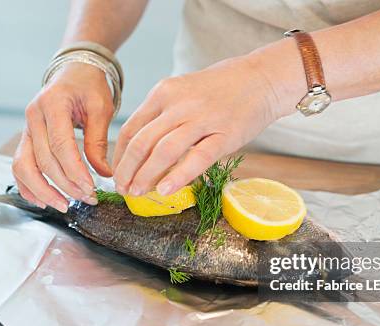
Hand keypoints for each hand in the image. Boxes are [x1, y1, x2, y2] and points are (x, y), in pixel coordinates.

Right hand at [12, 63, 113, 211]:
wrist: (73, 72)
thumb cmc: (88, 87)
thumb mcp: (101, 107)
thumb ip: (99, 141)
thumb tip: (104, 173)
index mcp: (53, 104)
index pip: (60, 145)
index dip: (75, 171)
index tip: (91, 188)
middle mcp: (34, 117)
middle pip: (43, 160)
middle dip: (65, 184)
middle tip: (87, 198)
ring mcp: (26, 128)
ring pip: (23, 166)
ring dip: (42, 190)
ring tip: (63, 205)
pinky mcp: (26, 139)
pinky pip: (19, 166)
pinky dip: (28, 186)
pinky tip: (43, 200)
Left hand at [111, 53, 284, 196]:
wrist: (263, 79)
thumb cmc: (222, 89)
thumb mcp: (184, 91)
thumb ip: (163, 115)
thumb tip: (142, 151)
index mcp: (164, 92)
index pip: (132, 129)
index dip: (120, 156)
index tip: (117, 174)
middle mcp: (179, 104)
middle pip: (142, 142)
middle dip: (128, 170)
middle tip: (123, 189)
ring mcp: (202, 119)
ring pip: (164, 151)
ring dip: (146, 176)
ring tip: (138, 193)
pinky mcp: (225, 134)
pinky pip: (197, 158)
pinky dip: (178, 176)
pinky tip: (165, 190)